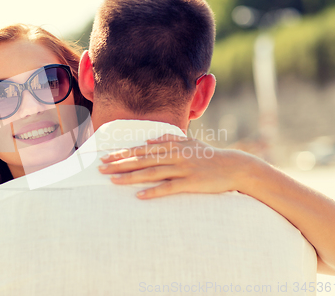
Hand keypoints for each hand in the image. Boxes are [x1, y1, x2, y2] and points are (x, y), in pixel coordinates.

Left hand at [98, 134, 254, 198]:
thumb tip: (150, 138)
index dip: (122, 153)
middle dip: (119, 164)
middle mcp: (174, 155)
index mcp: (172, 145)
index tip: (105, 157)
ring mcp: (182, 168)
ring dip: (130, 177)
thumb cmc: (208, 155)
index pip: (141, 149)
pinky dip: (154, 191)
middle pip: (141, 159)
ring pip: (151, 172)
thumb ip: (169, 138)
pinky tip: (140, 196)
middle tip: (101, 168)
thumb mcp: (189, 142)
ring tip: (113, 181)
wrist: (233, 167)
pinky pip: (169, 188)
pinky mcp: (191, 182)